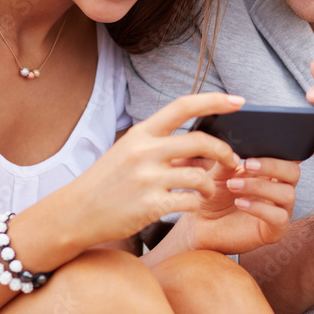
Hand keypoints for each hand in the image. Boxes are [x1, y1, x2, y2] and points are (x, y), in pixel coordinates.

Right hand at [68, 93, 243, 245]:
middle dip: (225, 152)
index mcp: (141, 133)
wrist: (75, 213)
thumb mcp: (128, 153)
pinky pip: (190, 202)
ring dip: (212, 185)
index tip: (238, 100)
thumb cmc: (106, 182)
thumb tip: (201, 145)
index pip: (183, 106)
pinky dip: (197, 203)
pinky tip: (192, 204)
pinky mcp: (150, 205)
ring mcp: (147, 179)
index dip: (214, 101)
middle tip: (234, 161)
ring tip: (208, 190)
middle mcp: (144, 152)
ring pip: (200, 176)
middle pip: (201, 142)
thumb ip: (161, 146)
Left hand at [184, 125, 313, 254]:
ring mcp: (281, 209)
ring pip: (286, 193)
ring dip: (259, 186)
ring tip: (233, 184)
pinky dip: (259, 207)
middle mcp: (282, 187)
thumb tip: (235, 148)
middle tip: (247, 163)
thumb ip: (227, 156)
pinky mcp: (275, 230)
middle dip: (272, 165)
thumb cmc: (213, 192)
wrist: (201, 223)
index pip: (300, 153)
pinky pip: (279, 217)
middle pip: (293, 171)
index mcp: (273, 168)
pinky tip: (240, 202)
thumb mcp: (217, 170)